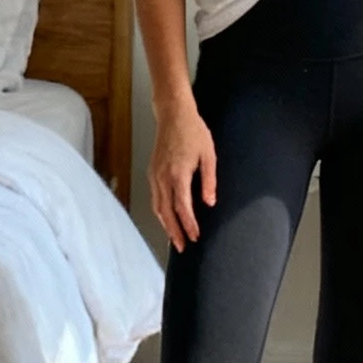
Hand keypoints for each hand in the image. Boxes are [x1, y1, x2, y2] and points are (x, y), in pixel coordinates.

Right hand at [147, 96, 216, 251]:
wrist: (173, 114)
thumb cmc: (193, 131)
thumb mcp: (208, 155)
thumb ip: (209, 181)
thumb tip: (210, 203)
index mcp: (178, 173)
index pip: (182, 207)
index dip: (189, 224)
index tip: (195, 237)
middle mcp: (163, 177)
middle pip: (166, 212)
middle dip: (174, 232)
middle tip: (182, 247)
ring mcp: (155, 175)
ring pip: (158, 207)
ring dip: (166, 224)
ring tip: (175, 238)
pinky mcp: (152, 172)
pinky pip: (155, 197)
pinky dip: (160, 212)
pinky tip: (167, 218)